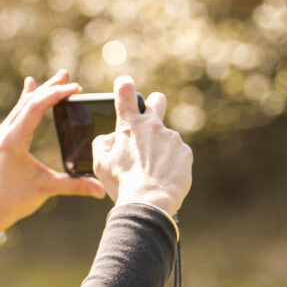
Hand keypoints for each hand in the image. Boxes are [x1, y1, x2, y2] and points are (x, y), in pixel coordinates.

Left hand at [0, 71, 105, 233]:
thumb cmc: (13, 200)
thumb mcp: (45, 189)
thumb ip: (74, 186)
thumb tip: (101, 189)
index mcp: (13, 140)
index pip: (36, 107)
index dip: (56, 95)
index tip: (75, 88)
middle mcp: (5, 132)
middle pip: (29, 101)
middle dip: (50, 88)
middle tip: (68, 76)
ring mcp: (3, 134)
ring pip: (23, 105)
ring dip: (41, 91)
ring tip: (58, 79)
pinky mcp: (4, 139)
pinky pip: (18, 113)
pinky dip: (28, 100)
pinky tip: (30, 86)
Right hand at [91, 76, 191, 213]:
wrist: (149, 201)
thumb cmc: (122, 183)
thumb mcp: (101, 163)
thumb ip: (103, 143)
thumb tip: (112, 137)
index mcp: (129, 125)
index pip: (126, 92)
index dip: (125, 85)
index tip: (125, 84)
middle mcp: (152, 125)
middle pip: (157, 100)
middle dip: (153, 105)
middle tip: (148, 123)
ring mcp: (171, 138)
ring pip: (165, 137)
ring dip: (160, 148)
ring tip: (151, 171)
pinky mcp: (185, 152)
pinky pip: (177, 153)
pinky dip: (171, 163)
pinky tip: (163, 176)